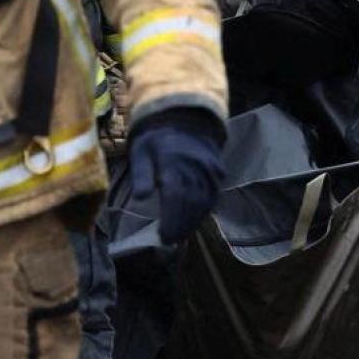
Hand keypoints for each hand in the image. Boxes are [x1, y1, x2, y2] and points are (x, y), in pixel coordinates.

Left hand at [130, 114, 224, 243]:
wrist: (184, 117)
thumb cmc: (156, 139)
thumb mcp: (140, 151)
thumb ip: (140, 174)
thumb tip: (140, 198)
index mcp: (173, 160)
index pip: (175, 196)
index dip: (171, 219)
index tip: (163, 236)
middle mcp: (194, 165)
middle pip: (191, 202)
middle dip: (181, 225)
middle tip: (170, 241)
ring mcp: (209, 168)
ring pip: (205, 201)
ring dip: (194, 221)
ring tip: (181, 235)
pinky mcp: (218, 170)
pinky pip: (214, 195)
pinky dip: (205, 211)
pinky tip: (195, 221)